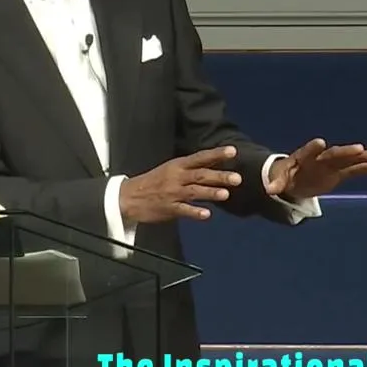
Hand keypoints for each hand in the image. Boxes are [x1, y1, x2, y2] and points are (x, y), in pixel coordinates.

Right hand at [120, 146, 241, 222]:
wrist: (128, 197)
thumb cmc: (152, 182)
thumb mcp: (170, 170)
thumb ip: (191, 169)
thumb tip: (214, 166)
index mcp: (177, 166)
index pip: (200, 158)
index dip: (217, 154)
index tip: (233, 151)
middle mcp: (176, 178)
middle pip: (200, 175)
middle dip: (219, 176)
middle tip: (237, 178)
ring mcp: (172, 193)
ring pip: (194, 192)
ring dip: (210, 192)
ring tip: (226, 194)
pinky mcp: (168, 208)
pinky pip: (183, 210)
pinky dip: (195, 212)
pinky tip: (206, 215)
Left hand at [266, 138, 366, 200]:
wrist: (294, 180)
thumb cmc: (286, 177)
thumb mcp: (280, 181)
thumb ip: (277, 184)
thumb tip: (269, 190)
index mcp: (302, 158)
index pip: (308, 151)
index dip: (313, 148)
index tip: (321, 142)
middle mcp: (318, 159)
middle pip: (331, 154)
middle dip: (344, 152)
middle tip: (358, 148)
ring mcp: (329, 165)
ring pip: (344, 160)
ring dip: (357, 157)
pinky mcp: (337, 174)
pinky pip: (350, 171)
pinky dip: (361, 168)